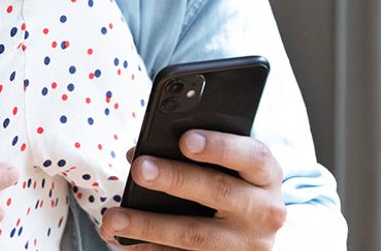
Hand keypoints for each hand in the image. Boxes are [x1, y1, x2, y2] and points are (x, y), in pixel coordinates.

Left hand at [98, 131, 286, 250]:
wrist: (255, 229)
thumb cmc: (235, 184)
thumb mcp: (232, 165)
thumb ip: (196, 151)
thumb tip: (138, 154)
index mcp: (265, 175)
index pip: (251, 156)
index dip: (219, 147)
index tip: (185, 140)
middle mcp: (264, 210)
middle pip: (218, 191)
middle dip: (175, 179)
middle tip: (139, 170)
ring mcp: (245, 244)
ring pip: (194, 234)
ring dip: (149, 225)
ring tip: (114, 218)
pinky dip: (150, 249)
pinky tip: (124, 241)